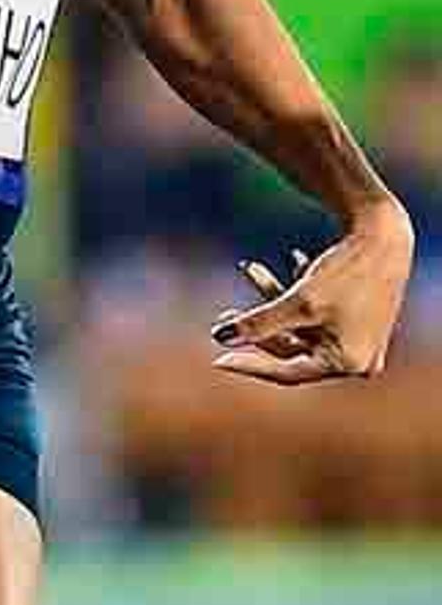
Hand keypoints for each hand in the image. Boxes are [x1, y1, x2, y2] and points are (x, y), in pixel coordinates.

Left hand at [210, 201, 414, 384]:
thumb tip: (220, 337)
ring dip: (276, 299)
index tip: (218, 359)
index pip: (287, 372)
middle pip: (293, 349)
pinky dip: (301, 292)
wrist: (386, 232)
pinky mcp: (360, 319)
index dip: (250, 365)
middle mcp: (358, 359)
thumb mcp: (297, 302)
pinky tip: (295, 259)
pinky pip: (320, 314)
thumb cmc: (347, 271)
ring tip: (251, 268)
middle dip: (259, 327)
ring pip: (303, 327)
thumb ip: (258, 324)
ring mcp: (361, 340)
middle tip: (225, 315)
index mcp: (347, 363)